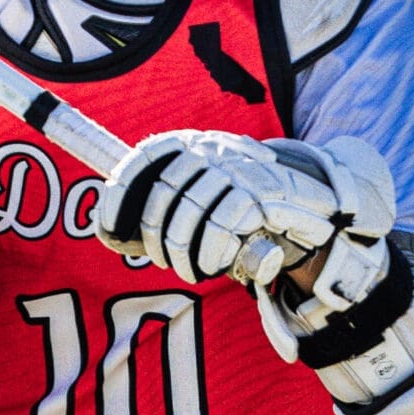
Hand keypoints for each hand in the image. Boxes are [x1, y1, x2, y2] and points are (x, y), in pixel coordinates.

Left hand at [96, 130, 312, 283]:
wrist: (306, 201)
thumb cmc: (243, 208)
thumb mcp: (204, 201)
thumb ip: (161, 212)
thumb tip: (109, 234)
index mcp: (190, 144)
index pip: (145, 158)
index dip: (122, 192)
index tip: (108, 226)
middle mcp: (210, 148)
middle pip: (164, 192)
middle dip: (155, 235)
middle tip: (161, 260)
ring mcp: (235, 166)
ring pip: (190, 212)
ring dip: (183, 250)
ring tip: (188, 270)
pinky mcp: (259, 189)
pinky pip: (222, 224)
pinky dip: (211, 251)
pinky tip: (212, 265)